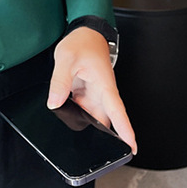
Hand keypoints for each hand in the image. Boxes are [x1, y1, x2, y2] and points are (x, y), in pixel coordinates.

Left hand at [47, 27, 136, 154]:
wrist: (85, 33)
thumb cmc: (82, 43)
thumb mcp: (66, 59)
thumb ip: (60, 81)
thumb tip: (54, 103)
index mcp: (104, 85)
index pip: (117, 111)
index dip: (125, 130)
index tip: (131, 147)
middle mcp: (102, 92)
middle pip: (106, 120)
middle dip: (104, 137)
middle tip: (96, 153)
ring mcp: (94, 94)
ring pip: (93, 117)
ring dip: (87, 126)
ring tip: (77, 139)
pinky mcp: (86, 94)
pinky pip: (83, 110)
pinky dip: (77, 116)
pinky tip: (67, 119)